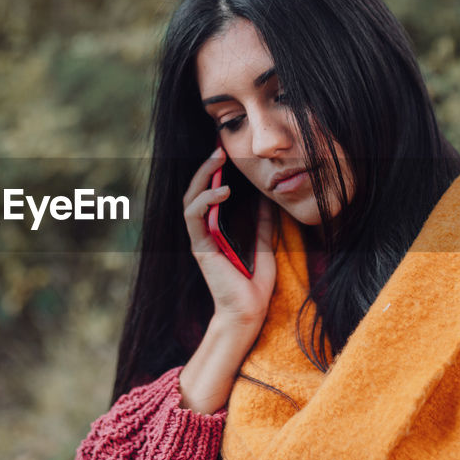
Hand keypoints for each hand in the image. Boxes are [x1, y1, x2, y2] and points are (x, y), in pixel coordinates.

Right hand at [177, 147, 277, 412]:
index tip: (227, 152)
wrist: (249, 312)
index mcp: (216, 229)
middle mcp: (204, 231)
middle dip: (206, 167)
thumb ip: (263, 222)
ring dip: (202, 177)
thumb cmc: (255, 284)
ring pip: (190, 199)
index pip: (210, 193)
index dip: (215, 172)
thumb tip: (268, 197)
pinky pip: (195, 217)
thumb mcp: (265, 244)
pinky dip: (205, 200)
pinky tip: (223, 191)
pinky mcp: (200, 247)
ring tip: (217, 160)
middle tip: (219, 147)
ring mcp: (200, 238)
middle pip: (196, 191)